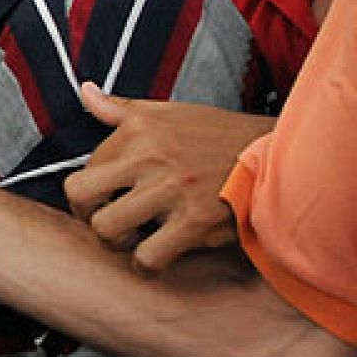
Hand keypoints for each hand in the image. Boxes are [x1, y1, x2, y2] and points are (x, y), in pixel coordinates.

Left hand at [65, 83, 273, 271]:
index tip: (108, 199)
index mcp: (138, 129)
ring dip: (116, 243)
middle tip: (109, 222)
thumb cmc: (218, 136)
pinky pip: (147, 257)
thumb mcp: (168, 112)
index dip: (92, 190)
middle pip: (80, 195)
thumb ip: (120, 108)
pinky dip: (146, 266)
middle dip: (87, 216)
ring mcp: (171, 189)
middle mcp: (149, 156)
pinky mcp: (195, 221)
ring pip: (107, 229)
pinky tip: (158, 257)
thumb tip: (85, 90)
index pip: (84, 168)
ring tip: (134, 240)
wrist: (276, 155)